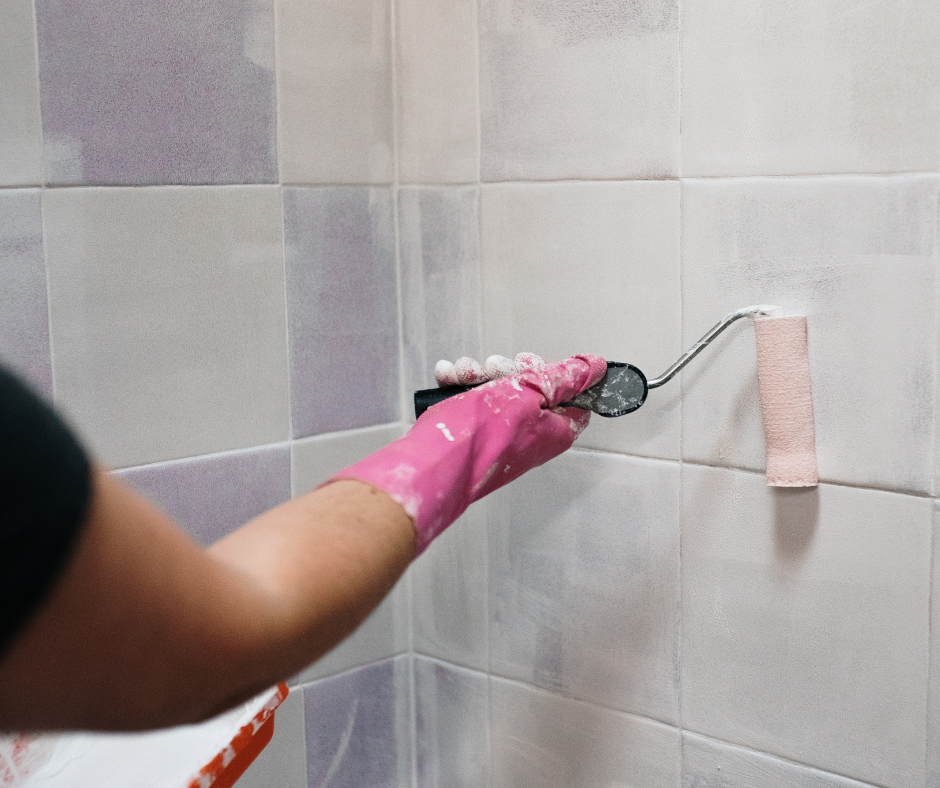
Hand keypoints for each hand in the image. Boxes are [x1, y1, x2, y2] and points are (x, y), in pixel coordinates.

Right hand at [328, 354, 606, 553]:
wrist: (433, 464)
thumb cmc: (480, 436)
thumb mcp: (529, 393)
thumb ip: (565, 377)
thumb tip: (595, 368)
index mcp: (555, 430)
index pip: (573, 396)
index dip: (555, 373)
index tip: (533, 362)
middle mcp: (531, 435)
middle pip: (532, 389)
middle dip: (508, 369)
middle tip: (495, 369)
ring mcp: (502, 436)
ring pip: (499, 391)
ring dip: (479, 375)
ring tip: (464, 375)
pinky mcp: (476, 434)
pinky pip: (474, 402)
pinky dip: (460, 386)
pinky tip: (449, 380)